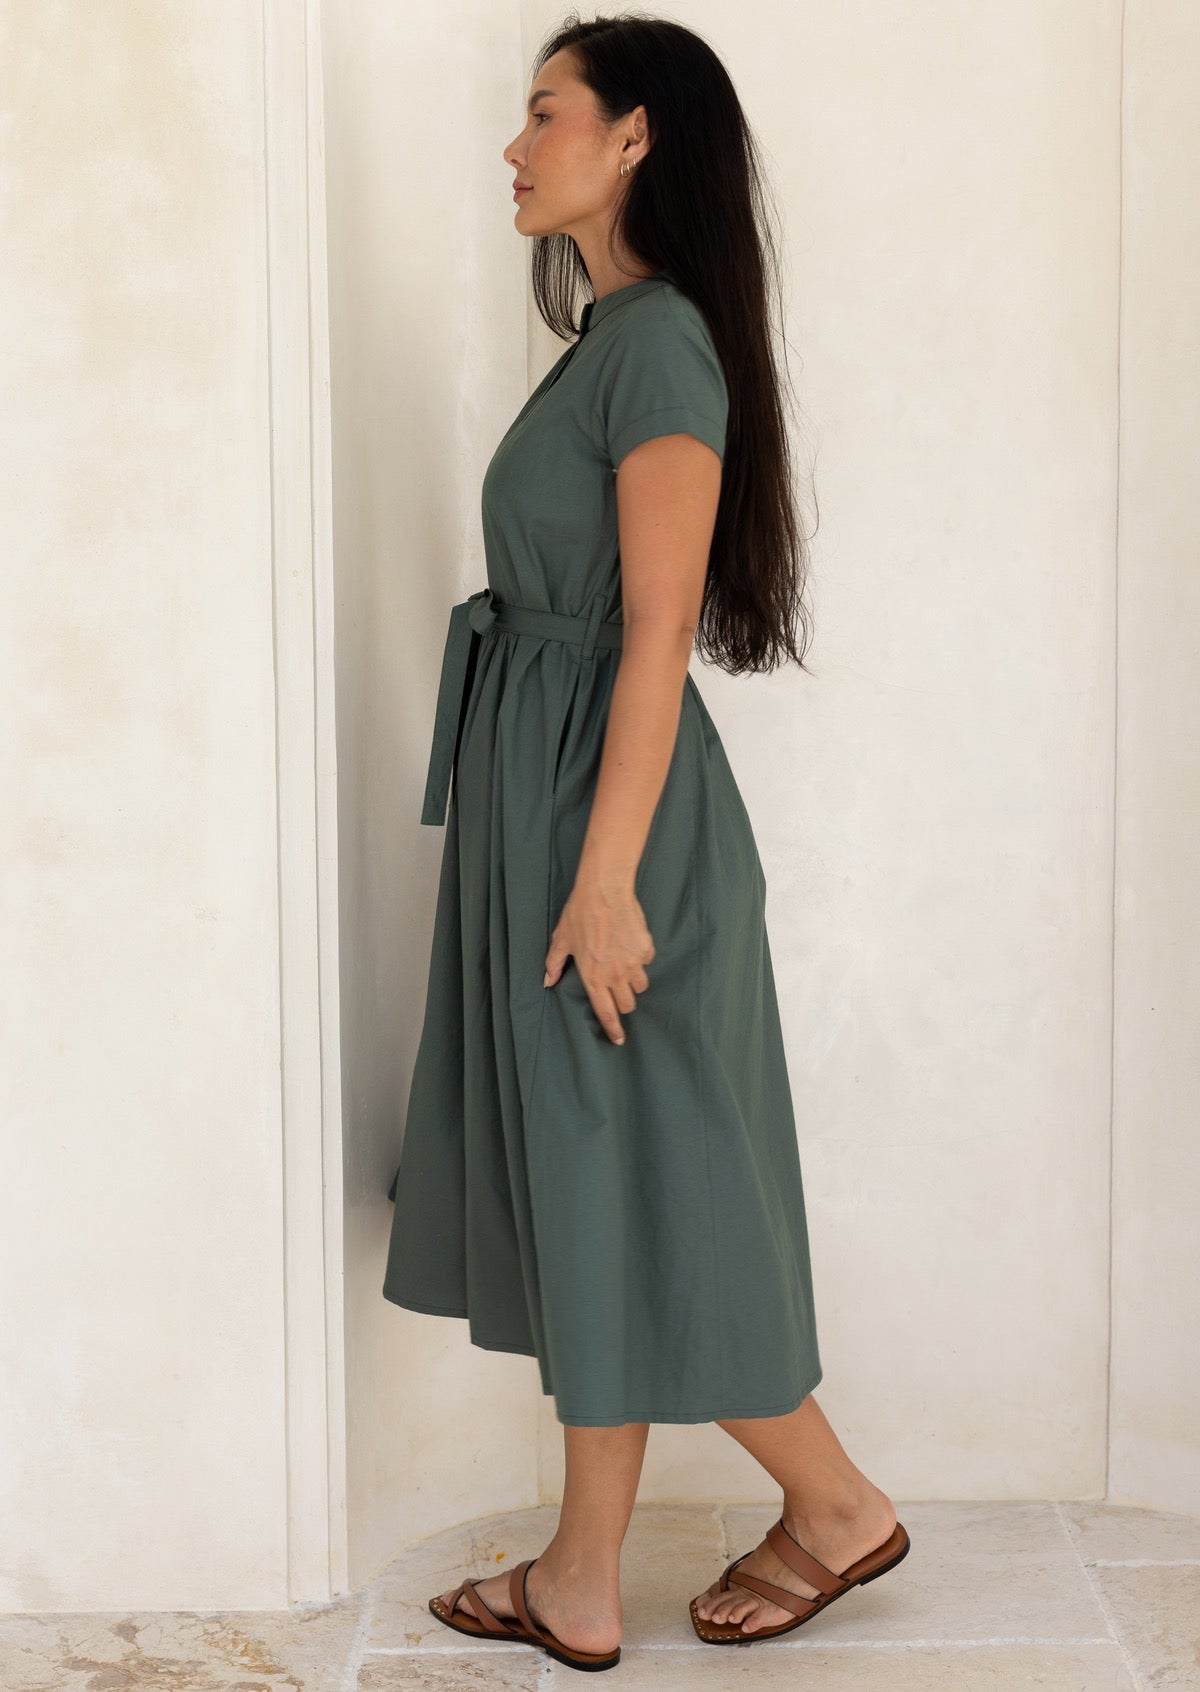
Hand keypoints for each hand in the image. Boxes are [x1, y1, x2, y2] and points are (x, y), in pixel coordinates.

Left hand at [544, 880, 654, 1044]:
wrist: (604, 891)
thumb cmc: (579, 914)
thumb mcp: (561, 940)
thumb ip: (554, 963)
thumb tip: (547, 981)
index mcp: (593, 977)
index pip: (606, 1012)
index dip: (613, 1029)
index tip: (618, 1039)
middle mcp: (615, 975)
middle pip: (627, 1004)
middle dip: (623, 1001)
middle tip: (617, 988)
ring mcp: (633, 963)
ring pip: (640, 986)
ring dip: (633, 981)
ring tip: (624, 965)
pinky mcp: (645, 949)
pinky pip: (646, 961)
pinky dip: (640, 957)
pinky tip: (630, 943)